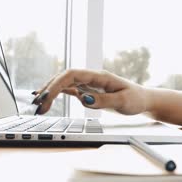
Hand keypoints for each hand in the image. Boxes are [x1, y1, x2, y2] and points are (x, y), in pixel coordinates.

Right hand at [32, 69, 148, 114]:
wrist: (144, 100)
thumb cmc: (136, 99)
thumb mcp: (123, 101)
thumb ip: (103, 100)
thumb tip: (84, 99)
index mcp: (99, 77)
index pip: (72, 75)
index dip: (57, 83)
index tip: (47, 96)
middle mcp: (92, 78)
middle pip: (64, 78)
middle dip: (49, 89)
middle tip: (38, 105)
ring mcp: (89, 84)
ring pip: (64, 84)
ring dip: (51, 93)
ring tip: (38, 106)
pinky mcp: (90, 92)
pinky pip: (70, 90)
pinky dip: (57, 94)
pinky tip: (46, 98)